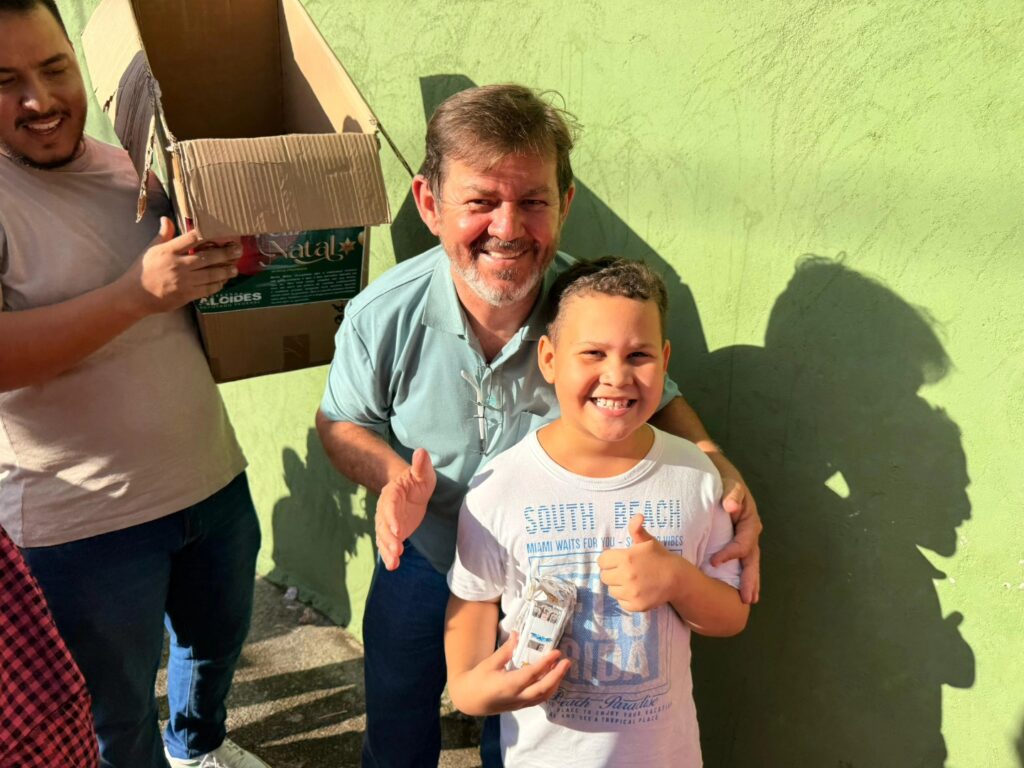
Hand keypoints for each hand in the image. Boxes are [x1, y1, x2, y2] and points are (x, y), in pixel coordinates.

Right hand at [118, 217, 240, 316]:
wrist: (135, 295)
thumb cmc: (142, 270)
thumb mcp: (150, 249)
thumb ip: (163, 235)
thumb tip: (167, 218)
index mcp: (168, 250)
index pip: (191, 238)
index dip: (207, 234)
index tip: (221, 233)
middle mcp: (178, 264)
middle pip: (206, 257)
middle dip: (225, 253)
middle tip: (238, 250)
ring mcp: (183, 281)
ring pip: (210, 274)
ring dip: (225, 271)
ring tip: (235, 268)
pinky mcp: (186, 294)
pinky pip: (207, 289)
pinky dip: (217, 285)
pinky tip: (223, 281)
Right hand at [376, 447, 435, 569]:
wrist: (410, 490)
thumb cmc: (417, 480)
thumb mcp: (422, 473)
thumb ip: (421, 465)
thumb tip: (421, 451)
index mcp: (392, 493)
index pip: (390, 506)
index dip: (392, 518)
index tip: (399, 530)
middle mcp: (385, 509)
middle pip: (384, 524)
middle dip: (389, 538)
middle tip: (397, 550)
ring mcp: (386, 522)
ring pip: (383, 536)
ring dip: (387, 549)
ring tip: (393, 562)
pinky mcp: (391, 532)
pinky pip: (386, 544)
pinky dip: (388, 555)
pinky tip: (393, 566)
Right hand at [449, 632, 570, 715]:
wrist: (470, 700)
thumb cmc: (477, 679)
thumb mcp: (489, 663)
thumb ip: (505, 650)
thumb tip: (517, 634)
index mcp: (508, 685)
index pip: (532, 674)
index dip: (546, 663)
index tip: (556, 652)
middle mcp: (517, 696)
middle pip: (543, 689)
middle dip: (557, 675)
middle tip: (567, 662)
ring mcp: (520, 703)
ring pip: (543, 696)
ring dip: (555, 683)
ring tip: (562, 669)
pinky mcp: (521, 705)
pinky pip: (539, 699)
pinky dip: (549, 689)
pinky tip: (553, 679)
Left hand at [598, 514, 678, 612]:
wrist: (677, 579)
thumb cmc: (660, 557)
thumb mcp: (648, 541)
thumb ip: (637, 529)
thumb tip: (638, 516)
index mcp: (626, 558)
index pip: (602, 561)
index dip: (609, 559)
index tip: (618, 560)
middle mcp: (626, 576)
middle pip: (604, 576)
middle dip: (612, 572)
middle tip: (625, 570)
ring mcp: (631, 592)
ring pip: (612, 590)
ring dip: (618, 586)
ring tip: (632, 581)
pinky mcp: (636, 605)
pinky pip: (621, 602)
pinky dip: (626, 598)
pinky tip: (637, 591)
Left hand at [710, 475, 761, 603]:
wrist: (724, 479)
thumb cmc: (726, 482)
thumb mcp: (731, 484)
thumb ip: (733, 493)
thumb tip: (730, 505)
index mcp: (750, 523)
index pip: (742, 544)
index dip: (730, 554)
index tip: (714, 562)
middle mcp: (751, 534)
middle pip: (752, 560)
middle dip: (751, 580)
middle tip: (748, 599)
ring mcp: (746, 539)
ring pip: (749, 564)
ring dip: (750, 582)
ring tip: (749, 600)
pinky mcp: (737, 542)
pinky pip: (741, 562)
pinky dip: (741, 576)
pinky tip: (739, 589)